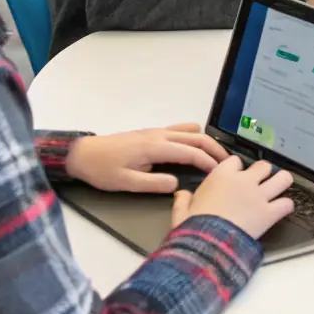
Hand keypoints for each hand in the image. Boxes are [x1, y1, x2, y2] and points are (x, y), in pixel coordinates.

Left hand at [65, 123, 227, 192]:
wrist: (83, 154)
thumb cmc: (103, 170)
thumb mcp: (126, 183)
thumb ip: (153, 183)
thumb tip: (176, 183)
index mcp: (156, 147)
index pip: (191, 152)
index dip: (209, 162)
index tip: (222, 173)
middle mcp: (160, 135)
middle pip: (196, 137)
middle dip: (215, 149)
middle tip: (229, 164)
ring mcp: (156, 132)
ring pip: (190, 131)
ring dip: (207, 141)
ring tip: (217, 156)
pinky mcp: (152, 133)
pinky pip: (180, 130)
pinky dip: (194, 136)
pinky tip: (197, 147)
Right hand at [171, 155, 294, 237]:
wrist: (209, 245)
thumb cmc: (193, 227)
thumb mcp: (181, 212)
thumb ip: (182, 200)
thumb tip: (181, 194)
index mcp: (222, 176)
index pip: (236, 161)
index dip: (236, 169)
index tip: (234, 177)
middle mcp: (244, 181)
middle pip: (263, 166)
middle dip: (263, 173)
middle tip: (260, 183)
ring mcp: (259, 196)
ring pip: (283, 178)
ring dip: (281, 183)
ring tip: (279, 189)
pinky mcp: (270, 213)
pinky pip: (287, 203)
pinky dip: (285, 206)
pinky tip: (280, 210)